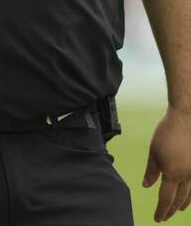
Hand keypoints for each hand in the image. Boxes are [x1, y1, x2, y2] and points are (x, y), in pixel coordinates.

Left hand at [143, 106, 190, 220]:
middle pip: (179, 199)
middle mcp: (187, 176)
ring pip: (190, 193)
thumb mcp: (154, 152)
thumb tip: (146, 185)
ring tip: (178, 209)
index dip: (161, 210)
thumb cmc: (167, 133)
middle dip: (171, 209)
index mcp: (173, 173)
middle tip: (164, 216)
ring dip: (183, 203)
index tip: (157, 219)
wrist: (186, 118)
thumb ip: (151, 171)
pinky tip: (189, 194)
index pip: (165, 198)